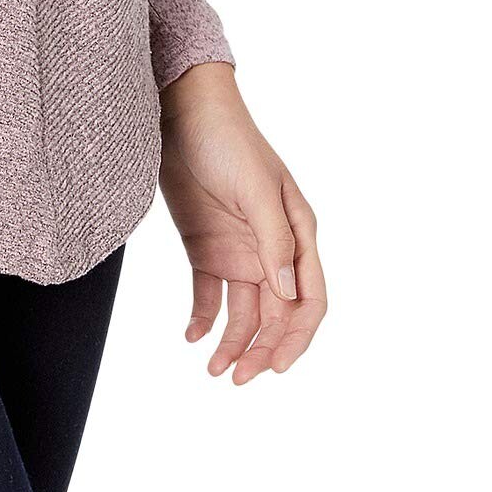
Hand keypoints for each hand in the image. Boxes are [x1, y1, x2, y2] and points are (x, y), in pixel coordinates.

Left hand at [154, 64, 325, 382]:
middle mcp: (271, 249)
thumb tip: (287, 294)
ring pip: (244, 313)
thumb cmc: (229, 141)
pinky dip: (203, 319)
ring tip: (214, 370)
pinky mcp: (205, 248)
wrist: (182, 112)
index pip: (309, 299)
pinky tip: (192, 336)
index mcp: (296, 234)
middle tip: (237, 378)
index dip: (298, 337)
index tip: (278, 367)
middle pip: (276, 315)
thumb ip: (273, 241)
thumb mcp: (256, 189)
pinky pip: (209, 295)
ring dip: (234, 343)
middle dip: (262, 350)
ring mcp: (239, 250)